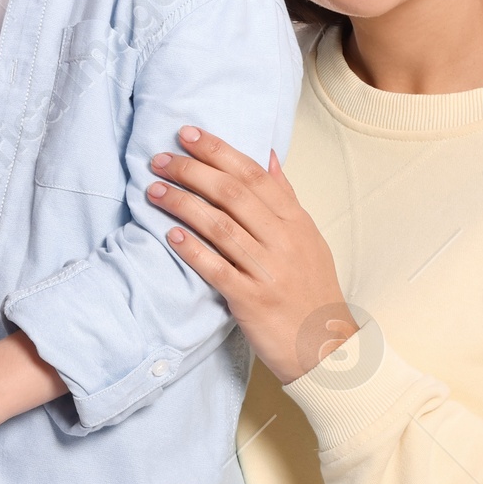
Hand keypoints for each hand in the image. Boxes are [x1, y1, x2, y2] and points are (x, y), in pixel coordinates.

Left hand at [146, 127, 356, 385]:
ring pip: (220, 226)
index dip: (218, 151)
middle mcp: (283, 240)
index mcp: (295, 221)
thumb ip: (285, 197)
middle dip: (192, 171)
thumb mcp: (307, 237)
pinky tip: (170, 234)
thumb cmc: (311, 289)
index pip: (253, 174)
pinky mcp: (253, 300)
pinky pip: (217, 269)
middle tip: (160, 159)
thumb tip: (268, 155)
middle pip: (233, 194)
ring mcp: (269, 270)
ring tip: (154, 191)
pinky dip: (193, 249)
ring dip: (183, 204)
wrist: (328, 348)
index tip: (188, 134)